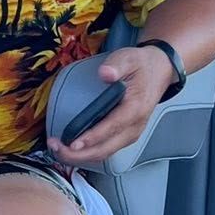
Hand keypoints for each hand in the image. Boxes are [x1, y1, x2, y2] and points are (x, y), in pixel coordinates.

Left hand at [47, 42, 175, 167]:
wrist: (159, 71)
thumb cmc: (141, 66)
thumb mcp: (129, 58)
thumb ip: (116, 65)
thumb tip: (105, 73)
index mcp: (135, 108)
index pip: (112, 127)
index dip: (92, 137)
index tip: (73, 143)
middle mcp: (135, 126)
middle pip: (105, 149)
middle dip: (78, 154)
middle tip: (55, 147)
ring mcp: (131, 133)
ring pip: (104, 153)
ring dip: (80, 156)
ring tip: (57, 150)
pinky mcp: (125, 136)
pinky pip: (105, 150)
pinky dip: (87, 153)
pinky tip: (71, 150)